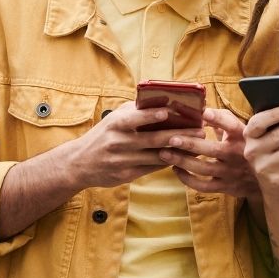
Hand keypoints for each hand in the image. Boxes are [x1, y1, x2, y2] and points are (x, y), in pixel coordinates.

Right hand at [62, 105, 185, 189]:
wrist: (79, 163)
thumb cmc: (102, 136)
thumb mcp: (113, 119)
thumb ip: (134, 111)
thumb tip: (162, 102)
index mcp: (115, 125)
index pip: (135, 119)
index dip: (151, 115)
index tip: (169, 112)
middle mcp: (119, 143)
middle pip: (154, 139)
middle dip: (179, 135)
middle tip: (199, 131)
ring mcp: (123, 161)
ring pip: (157, 156)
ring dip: (179, 150)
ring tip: (197, 144)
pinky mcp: (127, 175)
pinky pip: (152, 168)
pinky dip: (168, 161)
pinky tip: (182, 156)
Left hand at [160, 108, 260, 197]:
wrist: (264, 178)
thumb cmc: (245, 147)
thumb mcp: (240, 131)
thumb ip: (222, 119)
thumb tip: (199, 108)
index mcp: (241, 136)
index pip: (231, 125)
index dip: (218, 118)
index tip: (203, 112)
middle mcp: (237, 154)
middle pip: (211, 149)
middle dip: (189, 143)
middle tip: (171, 138)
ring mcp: (230, 172)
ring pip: (203, 168)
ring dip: (182, 160)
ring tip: (164, 153)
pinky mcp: (225, 186)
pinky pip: (203, 186)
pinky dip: (187, 179)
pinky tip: (176, 169)